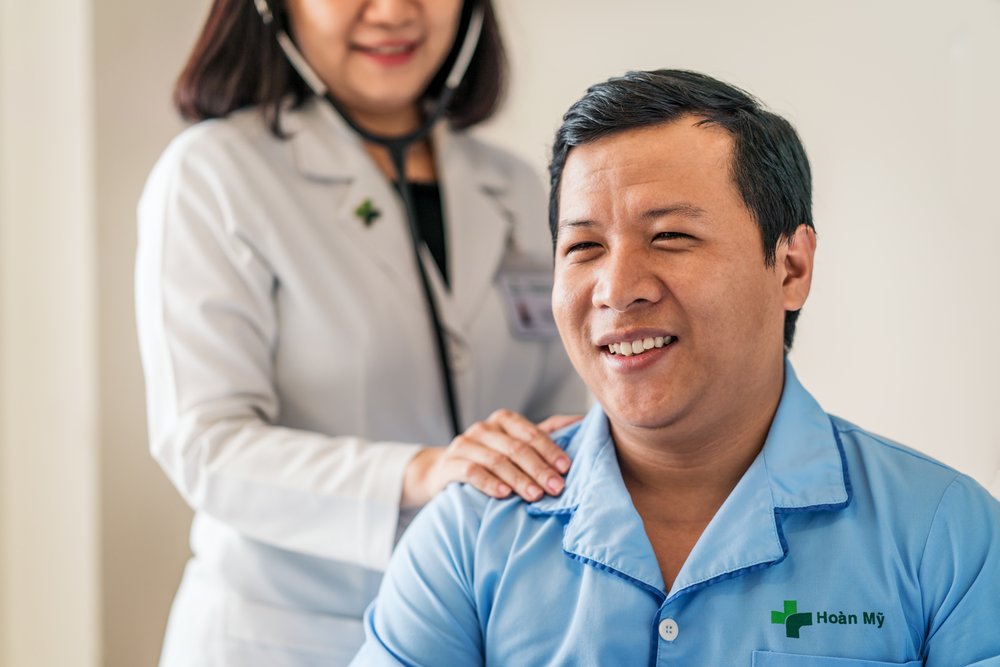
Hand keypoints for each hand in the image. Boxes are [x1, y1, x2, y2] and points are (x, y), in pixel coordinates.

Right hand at [401, 410, 579, 507]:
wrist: (444, 471)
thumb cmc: (491, 458)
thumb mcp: (517, 443)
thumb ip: (547, 433)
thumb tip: (583, 421)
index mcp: (505, 420)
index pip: (532, 433)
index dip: (550, 451)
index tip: (566, 469)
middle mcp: (484, 428)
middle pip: (517, 448)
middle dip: (539, 469)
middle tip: (556, 488)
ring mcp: (465, 444)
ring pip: (496, 460)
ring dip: (519, 479)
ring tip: (535, 496)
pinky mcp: (450, 463)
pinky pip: (471, 471)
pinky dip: (489, 483)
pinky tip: (503, 495)